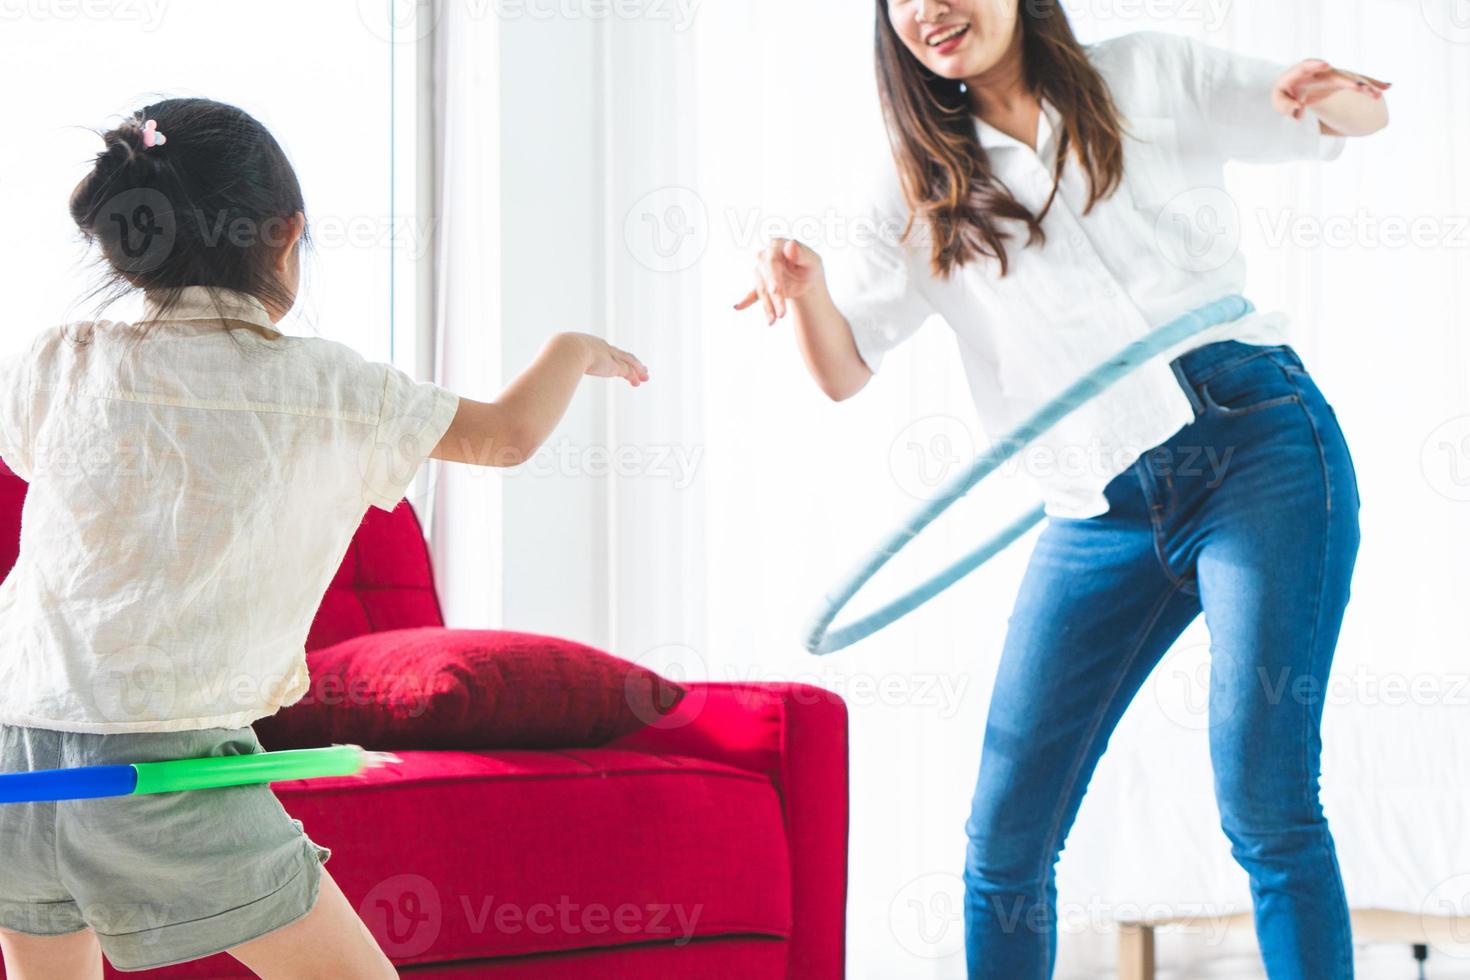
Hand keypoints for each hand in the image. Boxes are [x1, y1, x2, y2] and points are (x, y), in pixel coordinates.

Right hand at [561, 333, 648, 386]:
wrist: (565, 351)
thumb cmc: (556, 356)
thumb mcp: (557, 360)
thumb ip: (555, 369)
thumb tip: (545, 376)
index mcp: (588, 343)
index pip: (605, 350)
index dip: (613, 356)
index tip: (618, 361)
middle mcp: (601, 347)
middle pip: (620, 354)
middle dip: (630, 361)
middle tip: (639, 366)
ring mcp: (608, 355)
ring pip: (628, 361)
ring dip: (637, 369)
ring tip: (645, 376)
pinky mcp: (613, 365)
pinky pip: (627, 371)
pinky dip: (634, 376)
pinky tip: (638, 383)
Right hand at [734, 238, 824, 324]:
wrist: (808, 279)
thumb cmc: (810, 266)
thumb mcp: (812, 261)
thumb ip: (802, 253)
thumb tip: (790, 244)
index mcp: (777, 245)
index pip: (772, 261)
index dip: (772, 276)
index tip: (775, 290)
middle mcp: (765, 256)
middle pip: (765, 278)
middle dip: (774, 297)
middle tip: (782, 314)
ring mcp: (760, 270)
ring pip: (761, 290)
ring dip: (768, 307)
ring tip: (773, 321)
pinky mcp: (760, 283)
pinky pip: (753, 293)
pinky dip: (746, 301)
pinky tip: (737, 307)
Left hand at [1272, 59, 1390, 121]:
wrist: (1292, 88)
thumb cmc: (1283, 94)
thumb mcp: (1278, 101)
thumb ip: (1285, 106)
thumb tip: (1298, 112)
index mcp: (1300, 73)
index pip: (1307, 65)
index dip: (1316, 64)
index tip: (1326, 63)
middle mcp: (1320, 71)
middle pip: (1336, 75)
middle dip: (1348, 81)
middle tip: (1360, 89)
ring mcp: (1332, 75)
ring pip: (1350, 79)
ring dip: (1364, 86)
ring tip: (1378, 95)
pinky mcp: (1340, 82)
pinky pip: (1358, 82)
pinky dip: (1371, 84)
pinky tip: (1387, 87)